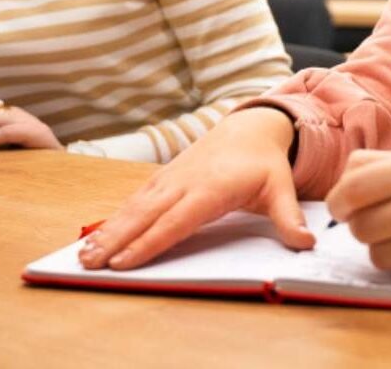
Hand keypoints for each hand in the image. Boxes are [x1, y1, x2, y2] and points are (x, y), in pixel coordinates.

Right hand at [79, 106, 313, 270]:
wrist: (250, 126)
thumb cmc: (263, 162)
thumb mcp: (281, 186)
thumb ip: (288, 216)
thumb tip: (305, 243)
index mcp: (211, 187)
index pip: (176, 219)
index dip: (149, 241)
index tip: (124, 261)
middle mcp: (185, 181)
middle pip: (146, 214)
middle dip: (116, 239)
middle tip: (90, 263)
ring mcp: (172, 177)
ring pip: (135, 206)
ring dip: (109, 230)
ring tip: (85, 254)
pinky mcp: (165, 177)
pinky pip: (137, 198)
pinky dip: (116, 216)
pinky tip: (98, 234)